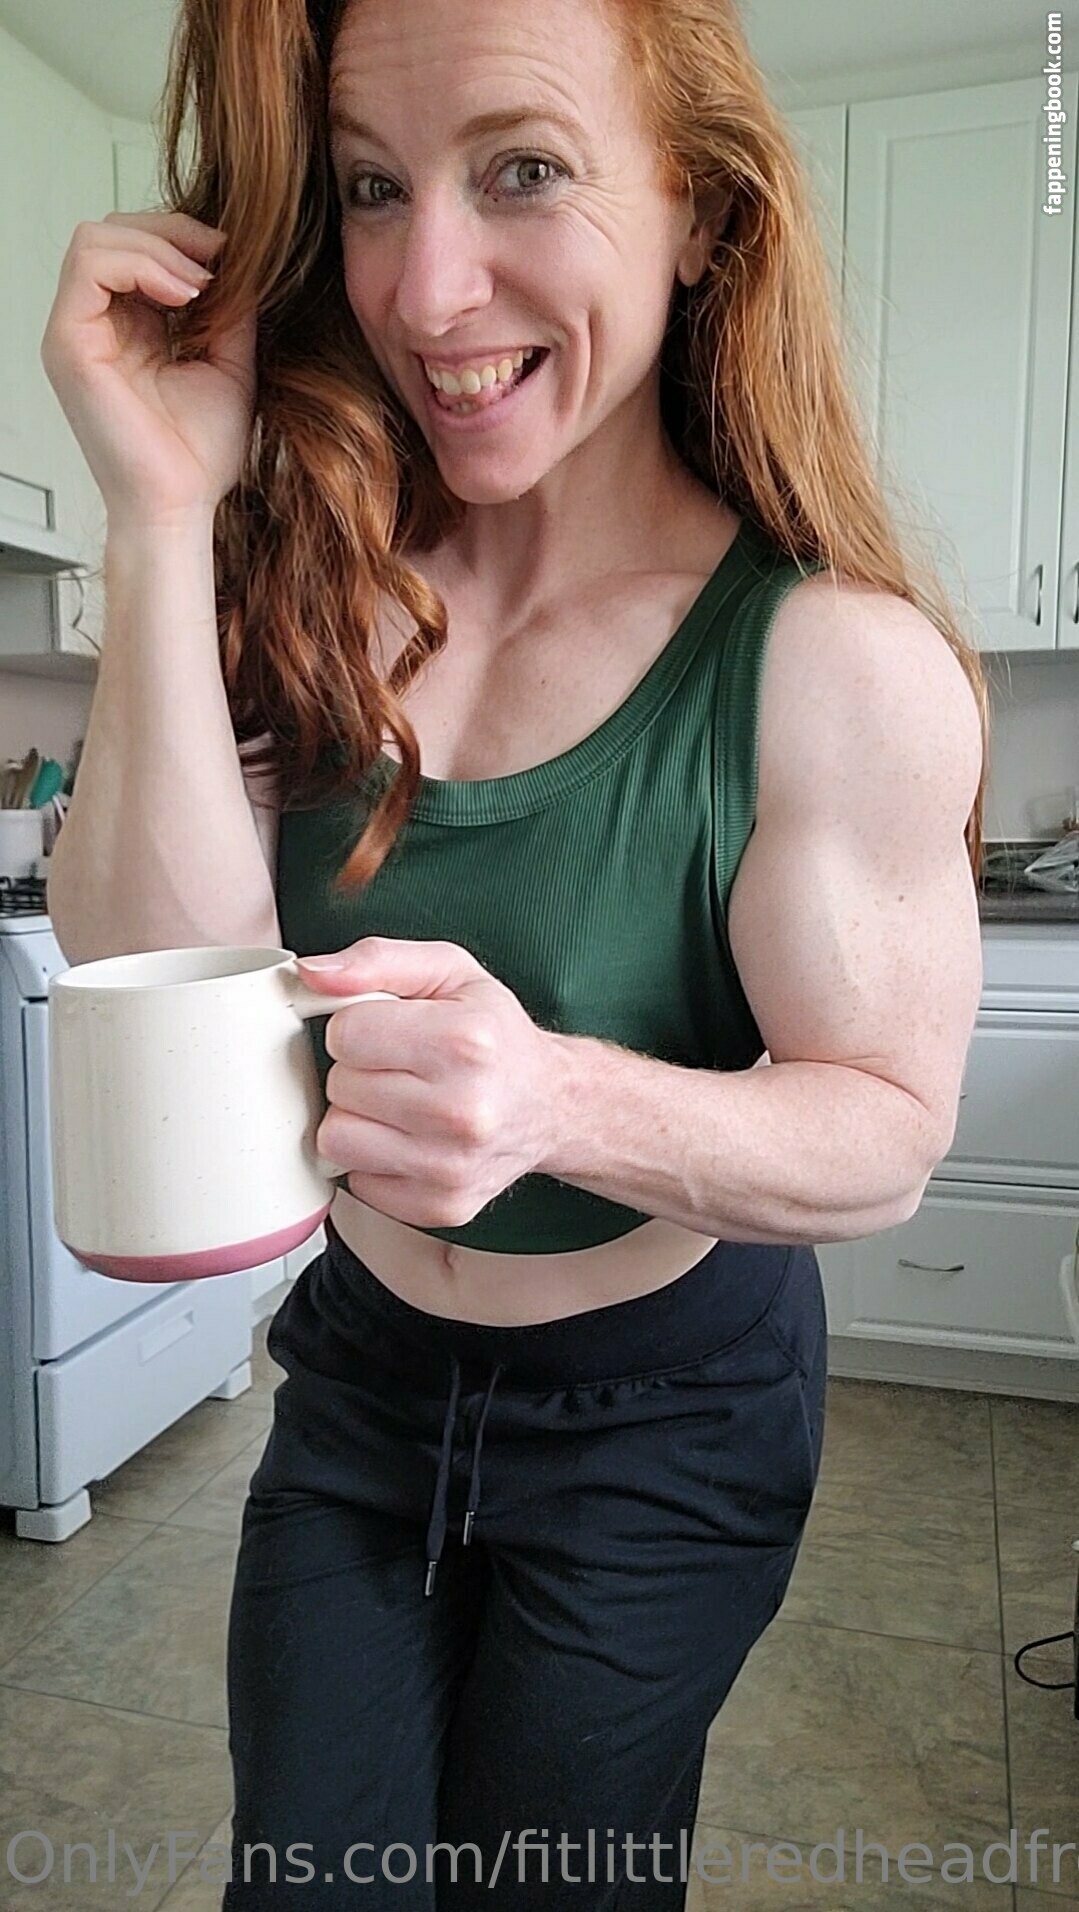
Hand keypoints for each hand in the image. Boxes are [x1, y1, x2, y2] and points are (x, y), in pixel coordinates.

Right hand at [40, 211, 256, 524]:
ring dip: (157, 245)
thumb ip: (230, 311)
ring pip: (96, 237)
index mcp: (127, 328)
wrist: (182, 506)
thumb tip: (245, 258)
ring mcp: (76, 332)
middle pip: (114, 230)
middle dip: (172, 231)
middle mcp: (95, 325)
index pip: (137, 248)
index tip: (232, 257)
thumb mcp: (229, 364)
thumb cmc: (198, 456)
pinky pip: (89, 265)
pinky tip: (184, 292)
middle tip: (219, 260)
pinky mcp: (68, 343)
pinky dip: (140, 263)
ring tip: (201, 282)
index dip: (183, 237)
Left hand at [296, 938, 560, 1229]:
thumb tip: (311, 973)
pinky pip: (356, 1182)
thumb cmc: (496, 1037)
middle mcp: (463, 1110)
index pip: (344, 1035)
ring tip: (400, 1104)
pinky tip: (410, 1139)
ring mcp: (452, 1167)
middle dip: (360, 1073)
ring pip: (337, 1140)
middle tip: (402, 1069)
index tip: (390, 1031)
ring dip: (359, 1119)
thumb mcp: (449, 972)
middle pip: (339, 1088)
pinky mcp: (440, 1205)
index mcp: (464, 1042)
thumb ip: (377, 960)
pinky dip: (373, 1160)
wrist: (550, 1104)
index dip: (358, 1027)